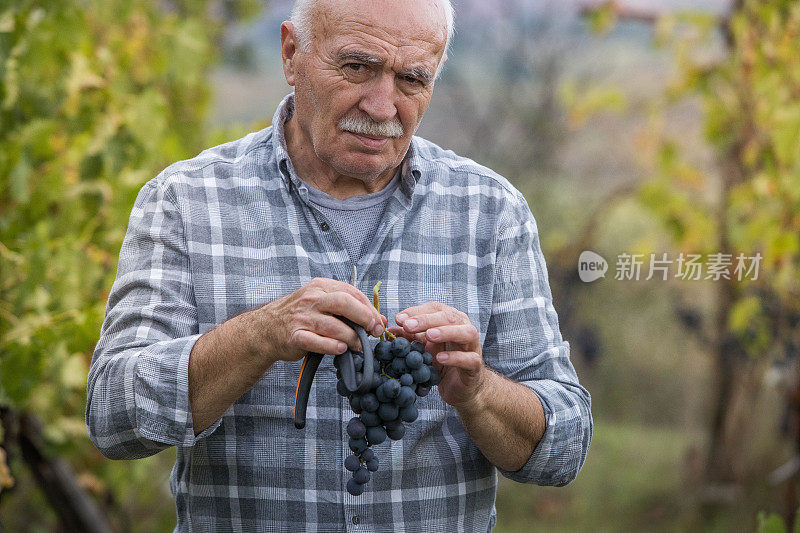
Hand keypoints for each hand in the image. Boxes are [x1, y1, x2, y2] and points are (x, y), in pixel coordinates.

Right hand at [256, 278, 384, 362]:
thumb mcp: (323, 304)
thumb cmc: (300, 315)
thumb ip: (350, 309)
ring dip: (351, 338)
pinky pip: (317, 342)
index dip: (369, 308)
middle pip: (344, 303)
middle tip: (373, 331)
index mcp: (320, 287)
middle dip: (364, 318)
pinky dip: (333, 347)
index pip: (352, 292)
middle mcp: (311, 299)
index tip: (377, 322)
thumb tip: (379, 320)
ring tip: (358, 345)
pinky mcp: (295, 336)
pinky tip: (341, 349)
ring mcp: (302, 317)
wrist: (266, 328)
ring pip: (333, 326)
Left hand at [387, 302, 486, 408]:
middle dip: (426, 320)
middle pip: (449, 317)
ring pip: (466, 332)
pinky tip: (439, 358)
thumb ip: (408, 338)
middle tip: (408, 325)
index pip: (435, 308)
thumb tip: (388, 331)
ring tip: (429, 335)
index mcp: (450, 320)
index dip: (417, 311)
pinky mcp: (476, 365)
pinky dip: (455, 357)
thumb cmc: (441, 361)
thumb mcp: (422, 348)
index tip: (399, 318)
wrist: (460, 387)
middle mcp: (464, 328)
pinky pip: (470, 358)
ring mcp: (472, 346)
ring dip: (446, 332)